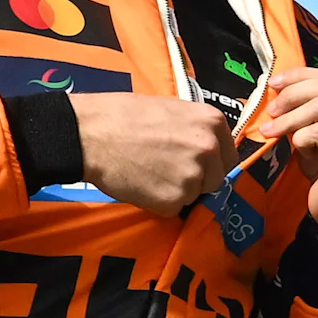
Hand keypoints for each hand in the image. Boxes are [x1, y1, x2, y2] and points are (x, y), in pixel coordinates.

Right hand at [73, 93, 232, 217]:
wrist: (90, 134)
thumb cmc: (123, 116)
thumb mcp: (171, 109)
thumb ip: (195, 130)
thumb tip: (207, 149)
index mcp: (212, 122)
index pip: (227, 156)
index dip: (210, 163)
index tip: (193, 163)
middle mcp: (210, 149)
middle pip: (216, 179)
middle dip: (196, 179)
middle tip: (165, 169)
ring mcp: (193, 176)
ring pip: (194, 195)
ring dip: (176, 191)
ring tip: (148, 173)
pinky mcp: (174, 200)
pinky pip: (173, 208)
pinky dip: (158, 202)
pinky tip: (141, 184)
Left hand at [249, 70, 317, 247]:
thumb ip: (316, 104)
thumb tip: (280, 82)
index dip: (301, 76)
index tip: (275, 84)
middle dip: (293, 94)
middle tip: (271, 110)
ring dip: (290, 119)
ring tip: (273, 130)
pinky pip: (317, 132)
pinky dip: (299, 137)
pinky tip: (296, 149)